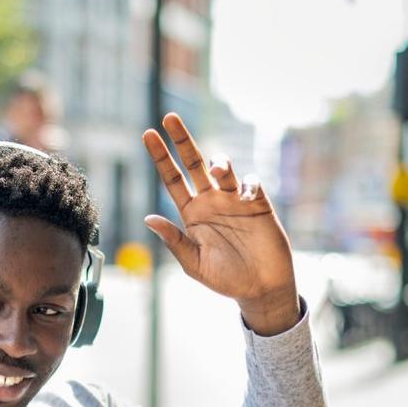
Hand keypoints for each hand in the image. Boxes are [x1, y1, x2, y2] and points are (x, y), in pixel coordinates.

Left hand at [142, 113, 299, 334]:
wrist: (260, 289)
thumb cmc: (225, 279)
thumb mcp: (194, 263)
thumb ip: (174, 241)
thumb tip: (148, 218)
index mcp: (192, 214)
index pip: (173, 180)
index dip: (161, 158)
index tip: (147, 135)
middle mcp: (211, 202)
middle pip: (194, 164)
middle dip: (182, 141)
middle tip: (169, 118)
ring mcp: (234, 201)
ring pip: (223, 170)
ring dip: (218, 163)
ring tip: (216, 168)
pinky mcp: (258, 204)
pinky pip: (250, 183)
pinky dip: (246, 182)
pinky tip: (243, 194)